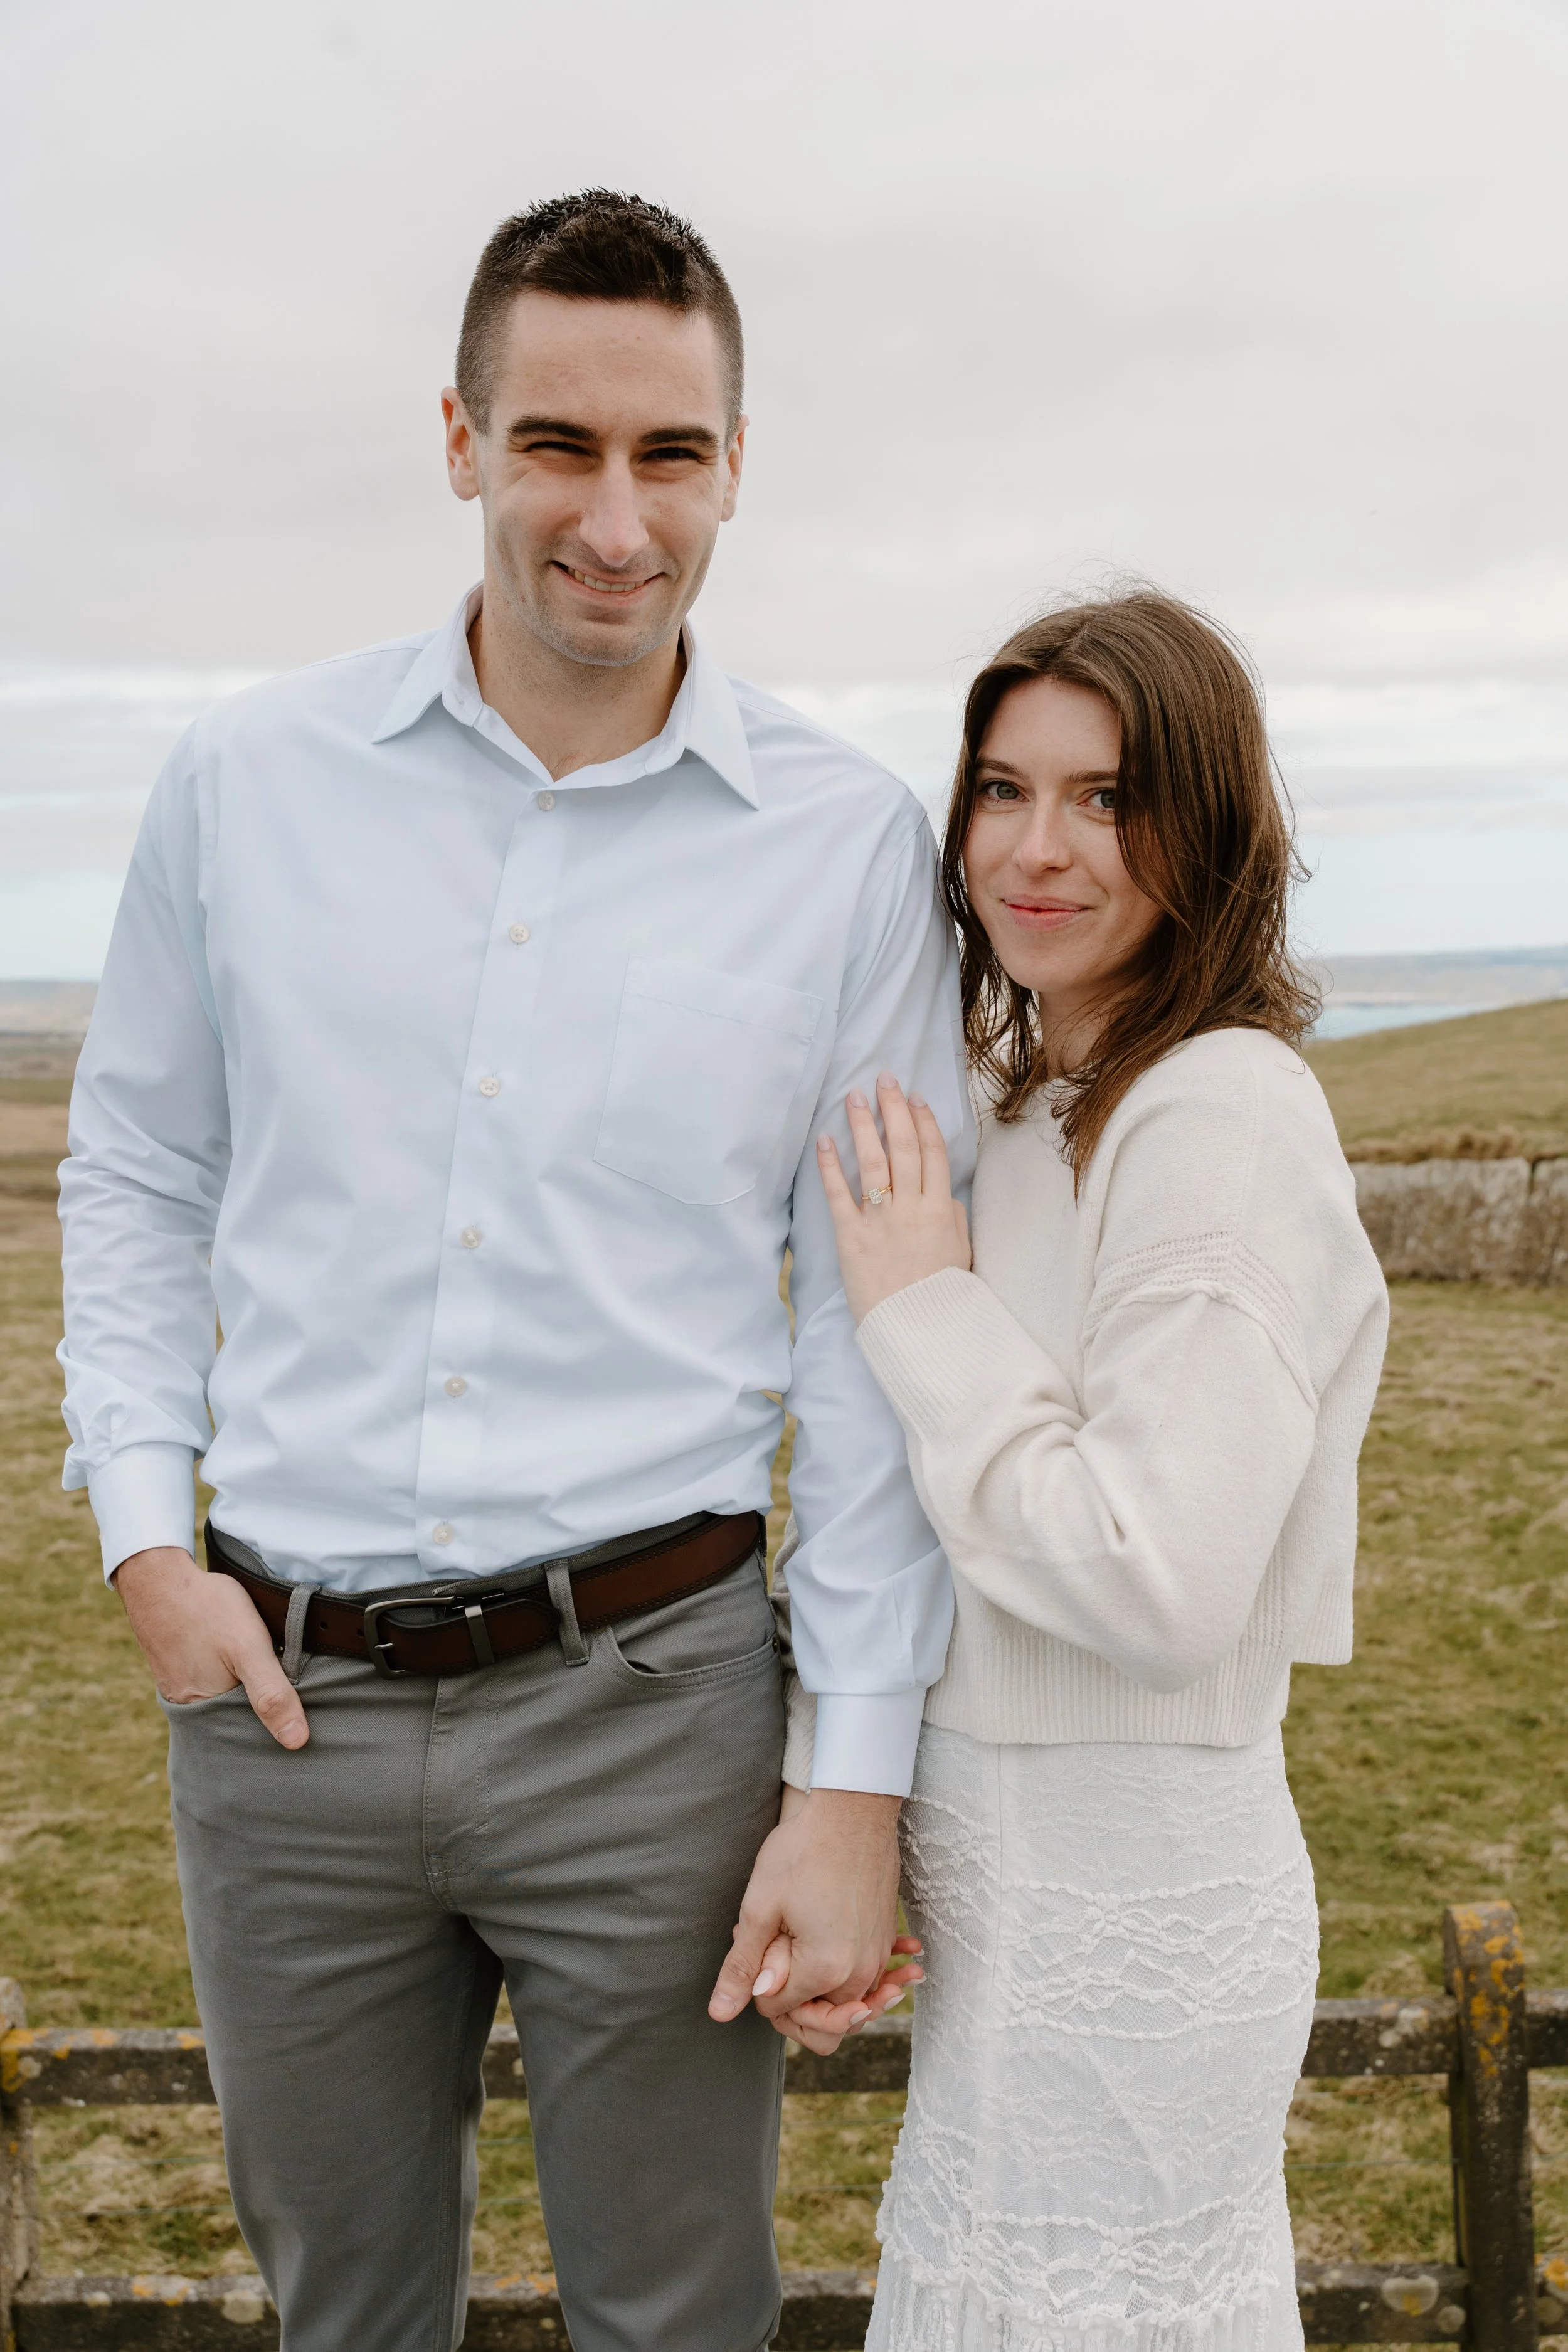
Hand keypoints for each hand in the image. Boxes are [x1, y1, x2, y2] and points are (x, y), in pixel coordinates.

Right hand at [113, 1546, 308, 1749]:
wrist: (158, 1578)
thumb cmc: (206, 1609)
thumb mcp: (249, 1648)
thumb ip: (271, 1694)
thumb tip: (297, 1742)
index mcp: (207, 1712)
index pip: (253, 1734)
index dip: (279, 1720)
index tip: (304, 1710)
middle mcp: (190, 1707)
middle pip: (237, 1717)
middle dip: (262, 1705)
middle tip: (285, 1679)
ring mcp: (179, 1688)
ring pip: (224, 1698)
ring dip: (244, 1686)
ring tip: (264, 1666)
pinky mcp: (175, 1669)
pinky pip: (208, 1681)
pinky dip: (226, 1673)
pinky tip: (234, 1657)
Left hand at [708, 1786, 913, 2054]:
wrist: (854, 1811)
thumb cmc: (803, 1852)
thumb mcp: (760, 1908)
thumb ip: (743, 1966)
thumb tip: (721, 2013)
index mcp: (825, 1970)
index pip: (778, 2009)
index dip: (758, 1981)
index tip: (757, 1940)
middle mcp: (860, 1973)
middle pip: (819, 2020)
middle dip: (791, 1998)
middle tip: (775, 1948)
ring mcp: (878, 1957)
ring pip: (844, 2004)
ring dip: (819, 1986)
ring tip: (797, 1936)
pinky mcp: (886, 1939)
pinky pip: (867, 1979)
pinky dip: (848, 1972)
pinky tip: (831, 1940)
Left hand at [817, 1070, 970, 1323]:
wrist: (919, 1330)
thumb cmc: (941, 1293)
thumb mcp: (960, 1250)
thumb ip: (952, 1215)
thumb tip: (940, 1190)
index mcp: (940, 1208)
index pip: (932, 1152)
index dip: (923, 1121)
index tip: (914, 1097)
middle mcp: (911, 1207)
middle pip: (903, 1147)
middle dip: (893, 1109)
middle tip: (883, 1079)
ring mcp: (880, 1221)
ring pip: (873, 1162)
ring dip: (863, 1125)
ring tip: (854, 1096)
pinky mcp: (851, 1237)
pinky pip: (839, 1195)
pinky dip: (830, 1166)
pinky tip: (825, 1140)